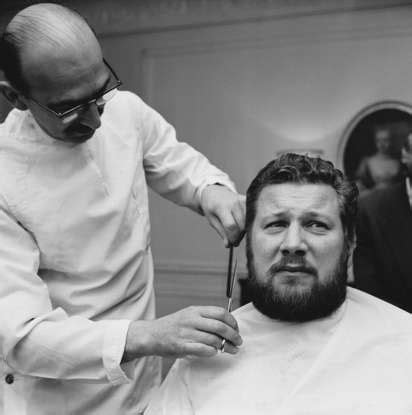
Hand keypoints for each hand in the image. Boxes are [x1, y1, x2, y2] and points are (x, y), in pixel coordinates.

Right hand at [123, 306, 241, 361]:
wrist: (151, 334)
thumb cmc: (172, 326)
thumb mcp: (188, 314)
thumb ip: (204, 317)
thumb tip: (226, 324)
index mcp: (195, 310)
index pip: (220, 313)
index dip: (232, 321)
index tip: (236, 329)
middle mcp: (191, 319)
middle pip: (220, 326)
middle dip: (233, 335)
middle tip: (238, 342)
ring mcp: (186, 333)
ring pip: (213, 339)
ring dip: (225, 346)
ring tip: (230, 350)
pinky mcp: (181, 346)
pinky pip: (202, 349)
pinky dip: (212, 351)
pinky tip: (214, 352)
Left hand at [200, 184, 245, 246]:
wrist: (216, 192)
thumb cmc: (212, 207)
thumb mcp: (212, 220)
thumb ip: (221, 232)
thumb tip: (229, 245)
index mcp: (222, 207)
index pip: (231, 226)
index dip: (233, 238)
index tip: (232, 244)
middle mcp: (234, 202)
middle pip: (242, 225)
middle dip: (239, 236)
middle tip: (235, 240)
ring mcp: (243, 200)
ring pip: (249, 222)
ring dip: (245, 230)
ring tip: (237, 231)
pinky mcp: (249, 200)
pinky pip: (252, 215)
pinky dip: (249, 222)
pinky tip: (243, 224)